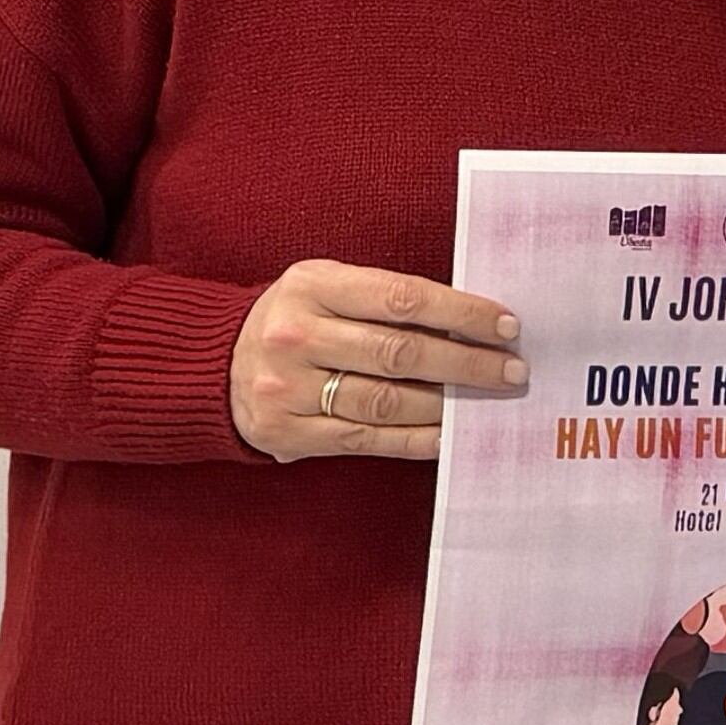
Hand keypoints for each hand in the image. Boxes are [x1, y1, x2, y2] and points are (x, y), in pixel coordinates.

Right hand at [228, 259, 524, 461]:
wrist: (212, 365)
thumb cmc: (295, 319)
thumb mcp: (326, 287)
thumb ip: (385, 299)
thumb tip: (472, 322)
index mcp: (310, 286)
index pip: (402, 298)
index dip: (462, 313)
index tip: (507, 326)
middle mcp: (295, 335)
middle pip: (400, 353)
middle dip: (467, 363)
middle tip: (513, 370)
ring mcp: (288, 388)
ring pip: (388, 400)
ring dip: (450, 403)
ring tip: (489, 400)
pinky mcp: (288, 432)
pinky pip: (369, 438)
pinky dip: (418, 437)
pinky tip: (452, 431)